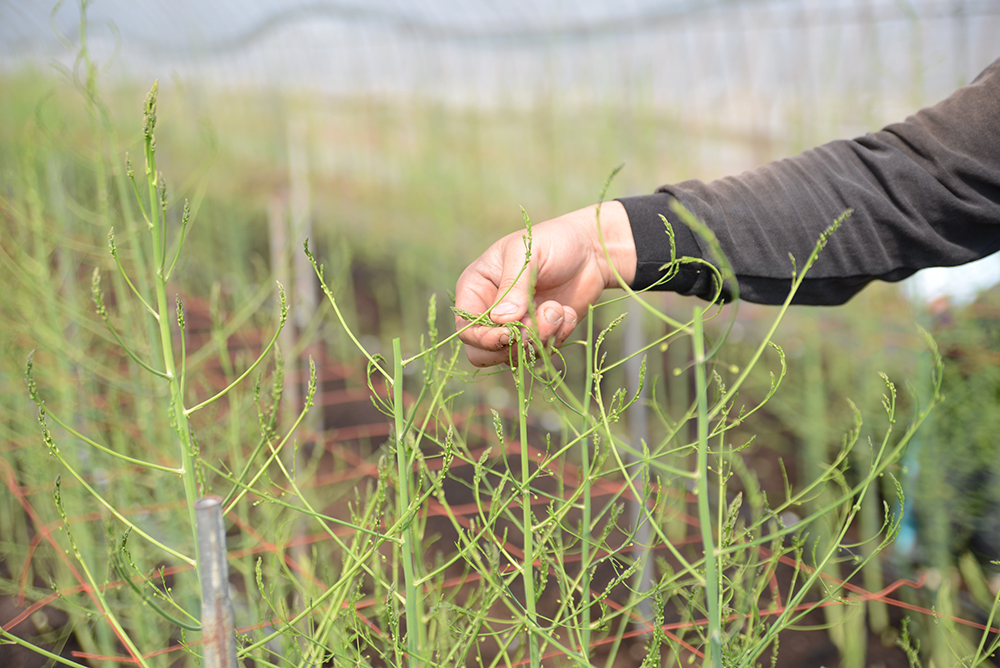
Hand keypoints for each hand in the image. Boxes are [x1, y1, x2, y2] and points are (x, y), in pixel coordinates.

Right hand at [454, 201, 636, 366]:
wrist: (590, 250)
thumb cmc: (552, 241)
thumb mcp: (526, 254)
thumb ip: (513, 286)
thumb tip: (501, 320)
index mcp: (476, 289)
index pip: (466, 329)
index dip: (484, 338)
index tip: (510, 333)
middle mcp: (490, 312)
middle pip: (483, 353)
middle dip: (513, 345)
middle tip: (540, 323)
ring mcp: (514, 326)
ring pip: (514, 355)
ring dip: (540, 337)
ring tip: (558, 310)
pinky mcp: (539, 335)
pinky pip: (540, 353)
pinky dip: (557, 337)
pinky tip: (567, 313)